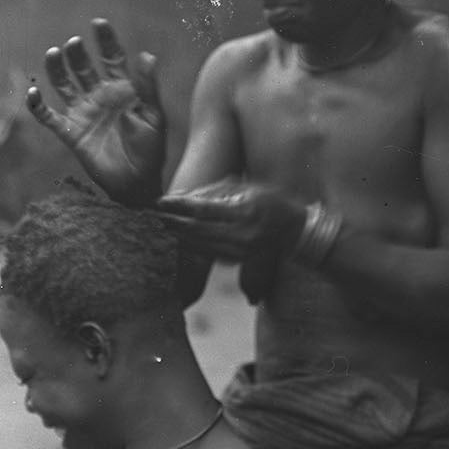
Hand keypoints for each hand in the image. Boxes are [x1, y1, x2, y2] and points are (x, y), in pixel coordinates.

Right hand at [25, 19, 165, 205]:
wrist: (137, 183)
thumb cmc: (150, 149)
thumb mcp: (153, 116)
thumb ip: (147, 87)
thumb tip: (147, 55)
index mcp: (122, 90)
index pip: (112, 58)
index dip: (105, 40)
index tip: (98, 23)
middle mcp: (99, 96)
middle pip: (84, 67)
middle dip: (78, 53)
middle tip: (74, 43)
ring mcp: (83, 113)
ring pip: (64, 85)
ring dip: (57, 69)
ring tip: (54, 54)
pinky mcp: (70, 132)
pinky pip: (48, 116)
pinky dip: (37, 106)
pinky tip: (32, 94)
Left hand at [156, 179, 305, 262]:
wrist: (295, 231)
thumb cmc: (270, 201)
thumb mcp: (246, 187)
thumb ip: (214, 191)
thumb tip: (182, 196)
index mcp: (244, 211)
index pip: (203, 209)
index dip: (179, 205)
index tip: (160, 201)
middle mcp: (241, 233)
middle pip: (197, 229)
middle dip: (173, 221)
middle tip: (154, 214)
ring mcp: (239, 250)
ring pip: (199, 244)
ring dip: (177, 235)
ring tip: (160, 224)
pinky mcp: (237, 260)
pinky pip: (208, 254)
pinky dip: (190, 246)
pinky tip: (178, 238)